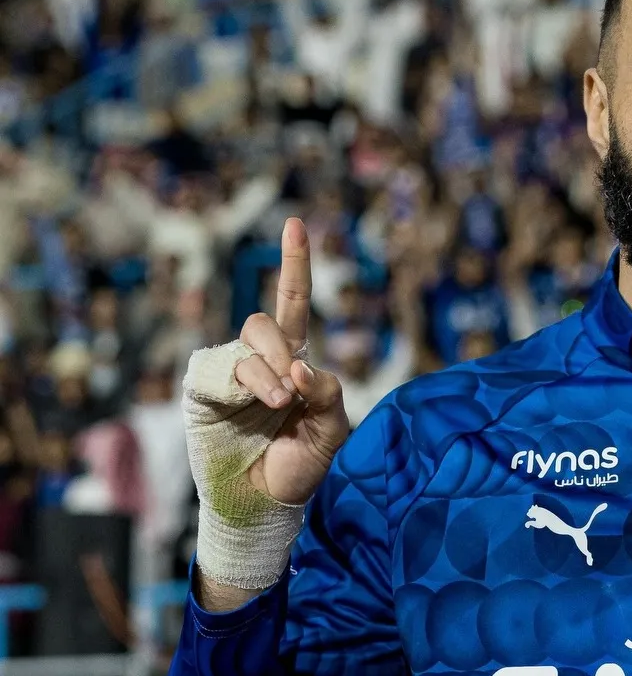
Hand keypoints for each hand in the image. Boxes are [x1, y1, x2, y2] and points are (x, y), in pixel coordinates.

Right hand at [234, 218, 348, 504]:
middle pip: (267, 320)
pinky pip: (219, 370)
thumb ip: (328, 396)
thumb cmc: (299, 466)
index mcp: (294, 361)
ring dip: (269, 371)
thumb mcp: (331, 432)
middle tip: (292, 392)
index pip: (293, 302)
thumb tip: (302, 367)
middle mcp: (260, 360)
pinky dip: (244, 383)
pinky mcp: (203, 392)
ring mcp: (229, 375)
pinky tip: (258, 402)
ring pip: (248, 344)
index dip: (295, 263)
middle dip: (283, 349)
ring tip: (279, 403)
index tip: (297, 222)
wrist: (265, 505)